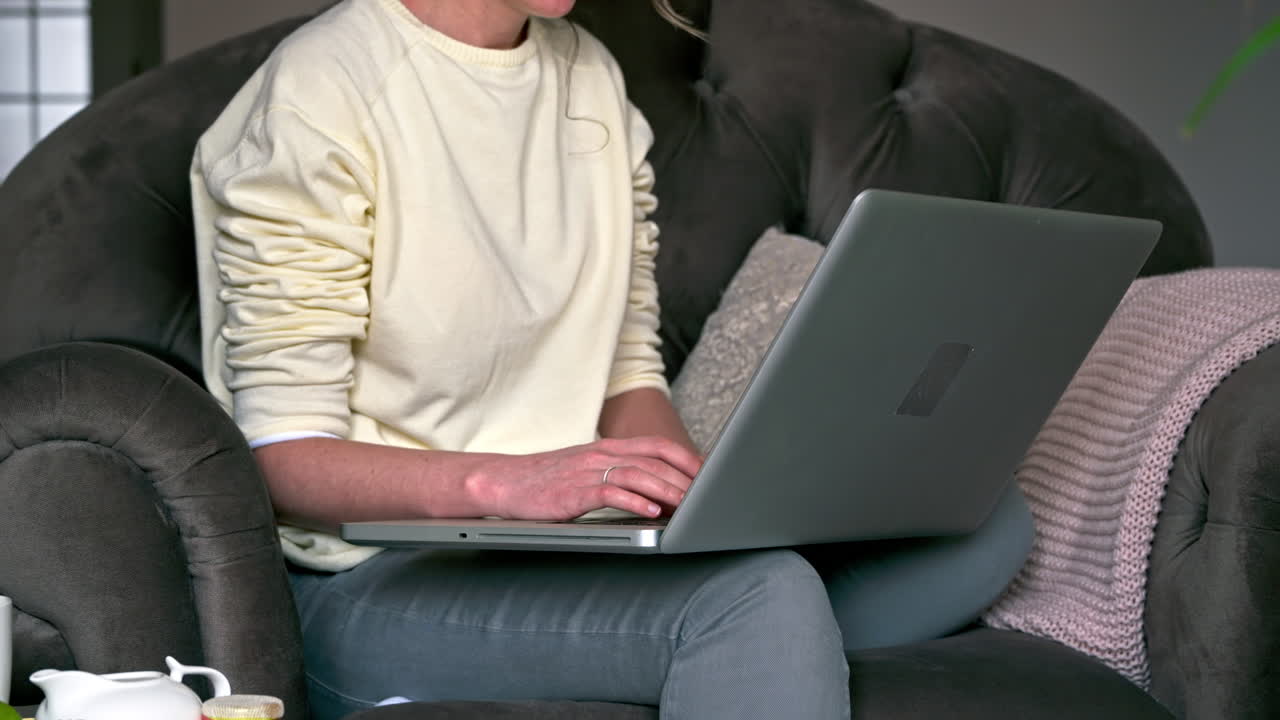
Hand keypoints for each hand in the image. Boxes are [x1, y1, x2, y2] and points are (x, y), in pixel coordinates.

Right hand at [474, 436, 702, 520]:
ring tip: (689, 506)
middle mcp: (602, 454)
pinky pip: (611, 493)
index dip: (686, 457)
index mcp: (609, 447)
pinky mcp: (573, 492)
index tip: (711, 473)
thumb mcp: (588, 470)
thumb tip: (658, 492)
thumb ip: (620, 474)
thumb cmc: (549, 480)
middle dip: (686, 478)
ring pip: (638, 475)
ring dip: (668, 491)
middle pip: (655, 460)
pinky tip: (652, 513)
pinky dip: (635, 503)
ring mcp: (587, 471)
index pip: (657, 445)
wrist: (504, 482)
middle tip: (710, 495)